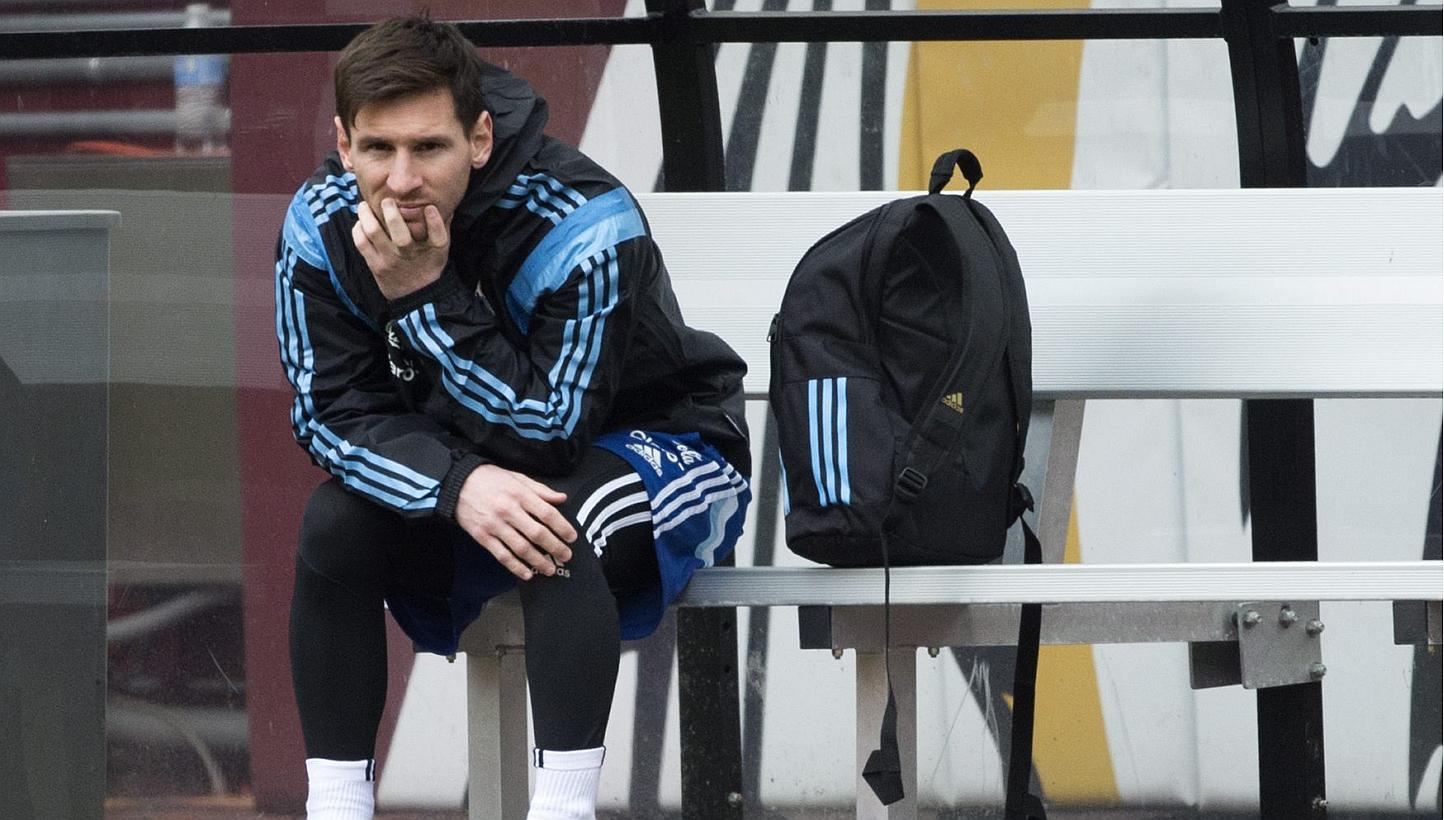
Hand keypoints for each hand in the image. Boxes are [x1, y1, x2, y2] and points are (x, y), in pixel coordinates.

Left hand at [352, 198, 448, 300]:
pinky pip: (361, 243)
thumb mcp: (441, 250)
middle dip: (391, 211)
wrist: (416, 296)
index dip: (435, 221)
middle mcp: (410, 255)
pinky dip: (358, 229)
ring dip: (367, 215)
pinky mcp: (375, 265)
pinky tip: (361, 222)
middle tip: (387, 201)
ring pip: (374, 233)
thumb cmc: (428, 267)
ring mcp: (390, 260)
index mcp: (431, 251)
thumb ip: (440, 227)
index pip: (438, 236)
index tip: (430, 208)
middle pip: (401, 234)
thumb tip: (440, 202)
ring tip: (364, 206)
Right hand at [453, 464, 576, 580]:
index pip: (547, 513)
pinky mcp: (483, 536)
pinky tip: (527, 573)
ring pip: (521, 548)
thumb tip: (561, 498)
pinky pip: (502, 555)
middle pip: (537, 533)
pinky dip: (516, 567)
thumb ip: (540, 490)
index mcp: (520, 494)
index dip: (562, 527)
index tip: (571, 537)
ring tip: (550, 569)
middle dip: (555, 547)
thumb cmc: (489, 479)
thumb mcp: (517, 477)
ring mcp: (495, 525)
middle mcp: (509, 510)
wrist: (457, 483)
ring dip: (538, 561)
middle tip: (566, 556)